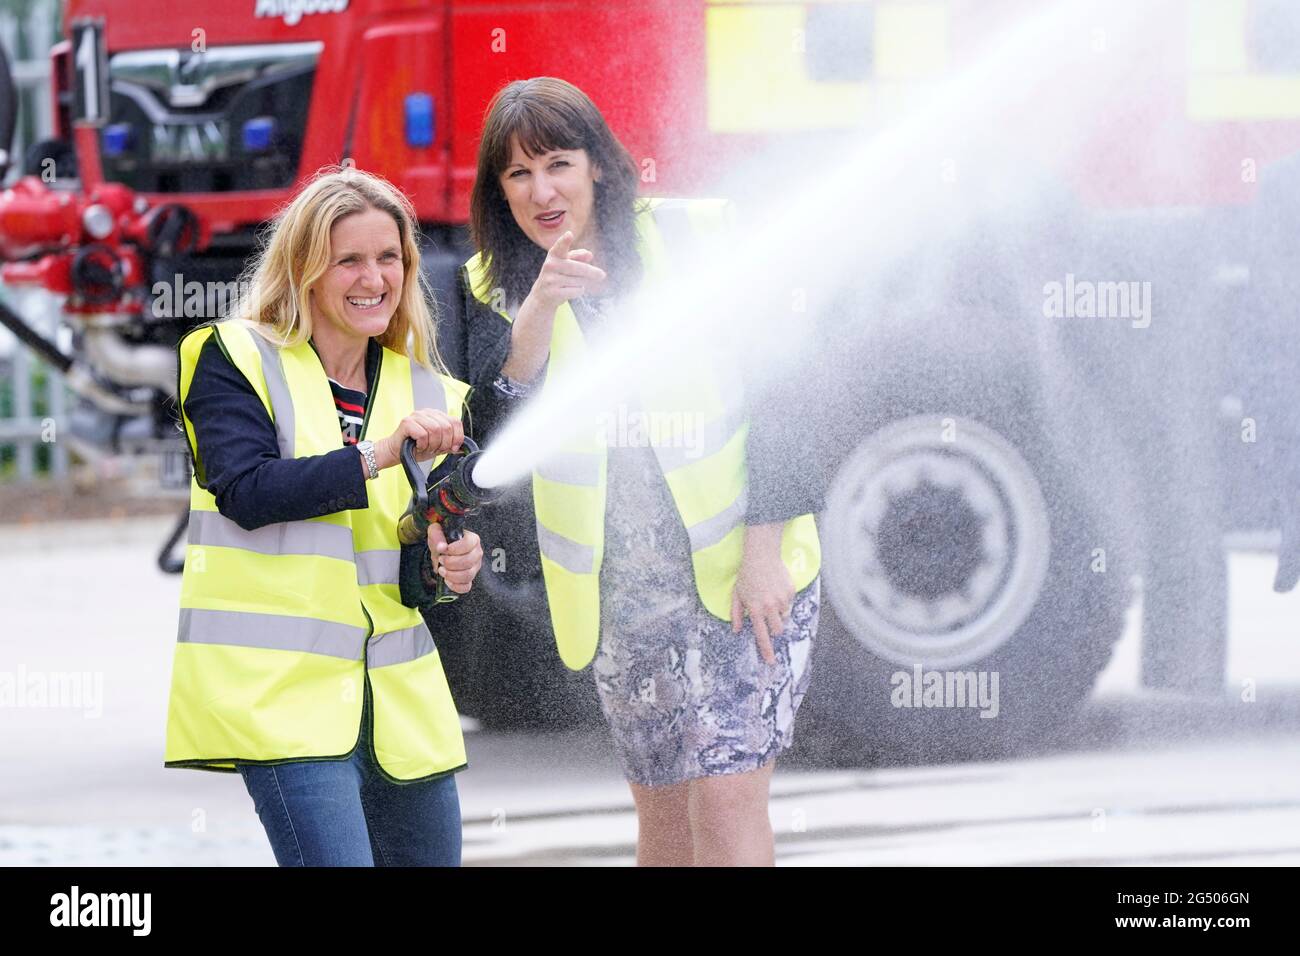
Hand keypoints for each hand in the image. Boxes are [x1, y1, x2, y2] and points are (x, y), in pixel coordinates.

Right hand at [377, 409, 462, 468]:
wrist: (396, 452)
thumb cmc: (415, 448)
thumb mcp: (438, 447)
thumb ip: (450, 445)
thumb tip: (464, 447)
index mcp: (437, 415)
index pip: (455, 422)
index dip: (457, 437)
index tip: (452, 448)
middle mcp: (427, 413)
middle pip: (446, 427)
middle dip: (443, 443)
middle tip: (435, 449)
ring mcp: (417, 415)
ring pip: (435, 430)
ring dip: (432, 444)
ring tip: (425, 448)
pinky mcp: (407, 422)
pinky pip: (423, 434)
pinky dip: (422, 444)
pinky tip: (417, 446)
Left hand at [427, 524, 482, 594]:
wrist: (441, 549)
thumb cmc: (442, 538)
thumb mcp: (436, 531)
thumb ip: (438, 535)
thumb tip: (441, 546)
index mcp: (472, 539)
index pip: (469, 544)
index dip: (455, 549)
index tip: (443, 549)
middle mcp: (477, 553)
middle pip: (468, 562)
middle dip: (451, 563)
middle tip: (440, 560)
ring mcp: (475, 567)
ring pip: (468, 575)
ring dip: (451, 575)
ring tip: (441, 569)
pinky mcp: (470, 578)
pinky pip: (466, 587)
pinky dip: (455, 586)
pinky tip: (447, 580)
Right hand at [525, 231, 606, 312]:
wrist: (542, 296)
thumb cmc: (558, 276)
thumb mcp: (566, 264)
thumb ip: (578, 257)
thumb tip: (589, 254)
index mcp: (554, 255)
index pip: (560, 247)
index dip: (564, 241)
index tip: (569, 234)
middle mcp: (550, 265)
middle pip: (577, 267)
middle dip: (591, 272)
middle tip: (602, 275)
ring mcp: (550, 280)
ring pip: (578, 280)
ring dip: (583, 282)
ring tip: (575, 283)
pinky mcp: (553, 293)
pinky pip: (576, 290)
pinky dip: (579, 291)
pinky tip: (571, 291)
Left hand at [730, 524, 794, 665]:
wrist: (762, 556)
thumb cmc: (746, 575)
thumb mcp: (736, 594)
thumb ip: (736, 614)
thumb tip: (736, 630)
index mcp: (755, 609)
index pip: (761, 635)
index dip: (766, 650)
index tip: (770, 661)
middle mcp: (769, 607)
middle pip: (777, 630)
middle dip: (774, 629)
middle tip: (768, 617)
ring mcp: (782, 600)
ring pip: (784, 617)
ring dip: (778, 614)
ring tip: (771, 599)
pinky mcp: (791, 592)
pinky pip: (789, 604)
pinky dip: (784, 601)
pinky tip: (776, 589)